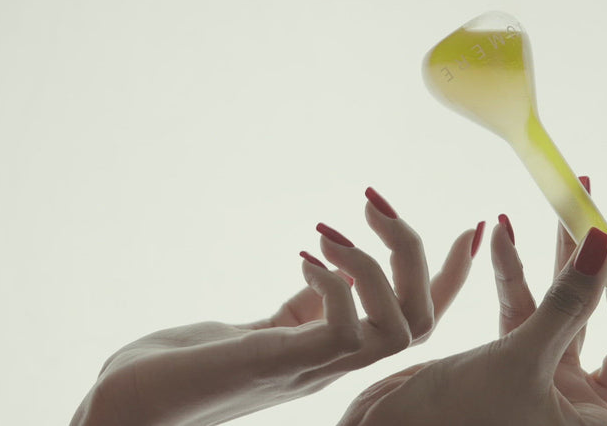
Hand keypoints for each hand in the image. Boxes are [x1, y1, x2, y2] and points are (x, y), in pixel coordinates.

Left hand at [71, 187, 484, 425]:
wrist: (135, 406)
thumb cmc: (190, 367)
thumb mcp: (262, 329)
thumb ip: (303, 307)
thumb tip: (327, 272)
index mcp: (336, 352)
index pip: (417, 317)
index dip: (450, 276)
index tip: (470, 228)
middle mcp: (336, 364)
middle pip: (424, 319)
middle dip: (416, 253)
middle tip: (375, 201)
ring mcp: (314, 368)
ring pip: (400, 327)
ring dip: (377, 265)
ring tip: (334, 229)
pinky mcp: (283, 363)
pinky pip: (344, 329)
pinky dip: (336, 282)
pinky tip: (304, 255)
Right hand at [340, 184, 606, 425]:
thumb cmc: (451, 420)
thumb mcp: (520, 359)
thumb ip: (566, 303)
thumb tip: (605, 247)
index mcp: (594, 424)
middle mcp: (579, 404)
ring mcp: (547, 381)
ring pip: (569, 313)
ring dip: (561, 262)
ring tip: (563, 207)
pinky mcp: (513, 362)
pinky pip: (524, 313)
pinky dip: (513, 276)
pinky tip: (500, 235)